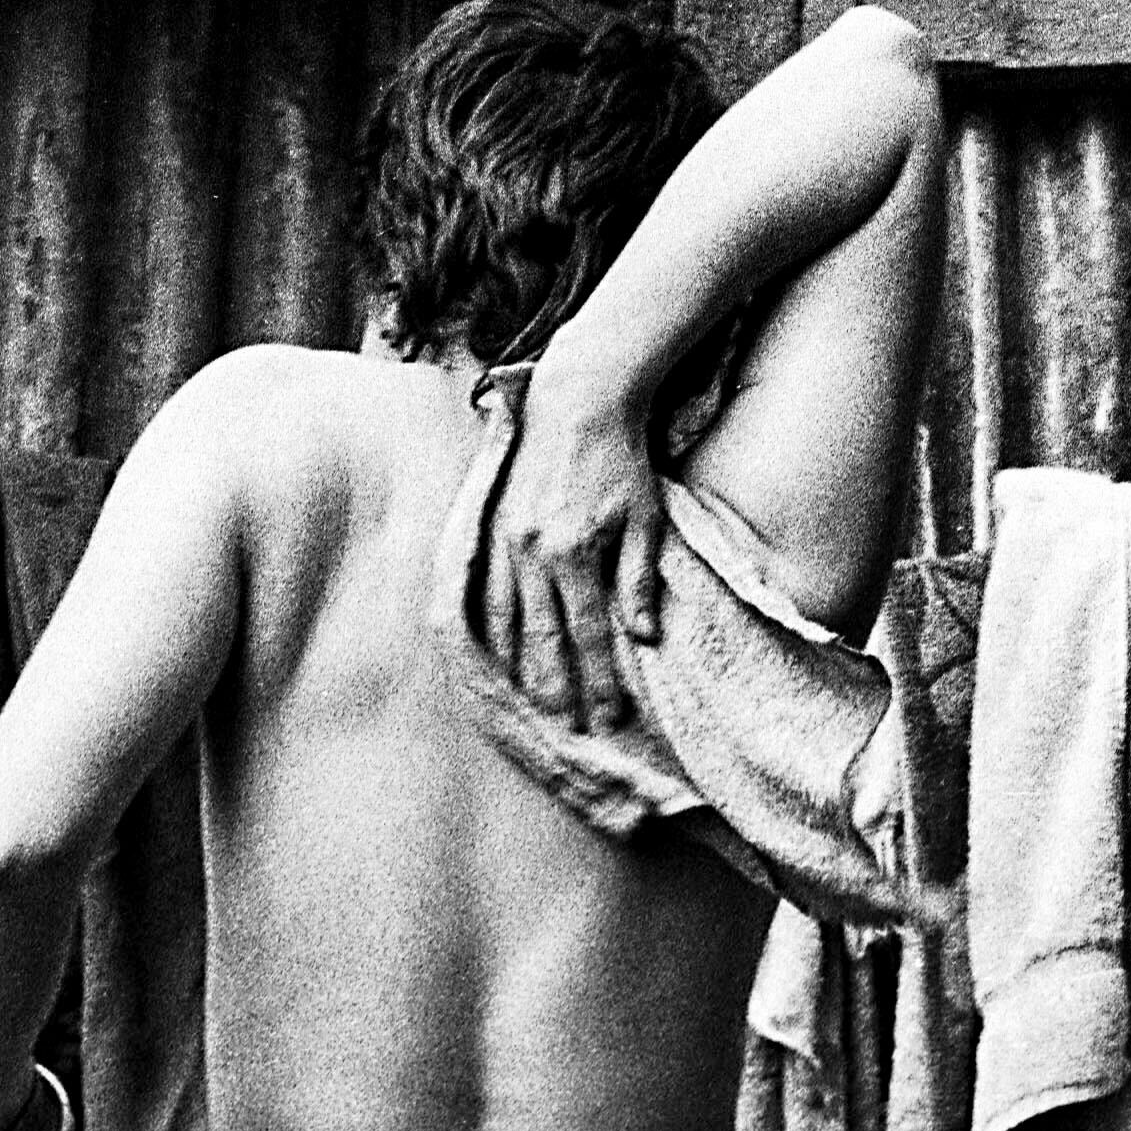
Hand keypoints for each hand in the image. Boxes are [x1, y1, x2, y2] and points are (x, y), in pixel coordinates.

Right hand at [477, 360, 668, 737]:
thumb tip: (642, 638)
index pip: (587, 635)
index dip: (598, 681)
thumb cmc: (621, 459)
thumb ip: (640, 579)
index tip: (609, 718)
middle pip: (542, 639)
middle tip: (570, 732)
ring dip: (519, 668)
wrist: (578, 398)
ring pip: (505, 621)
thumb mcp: (645, 518)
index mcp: (575, 553)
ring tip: (532, 706)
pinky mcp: (491, 528)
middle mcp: (533, 553)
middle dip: (556, 689)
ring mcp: (505, 541)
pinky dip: (492, 630)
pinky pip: (485, 592)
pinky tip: (498, 656)